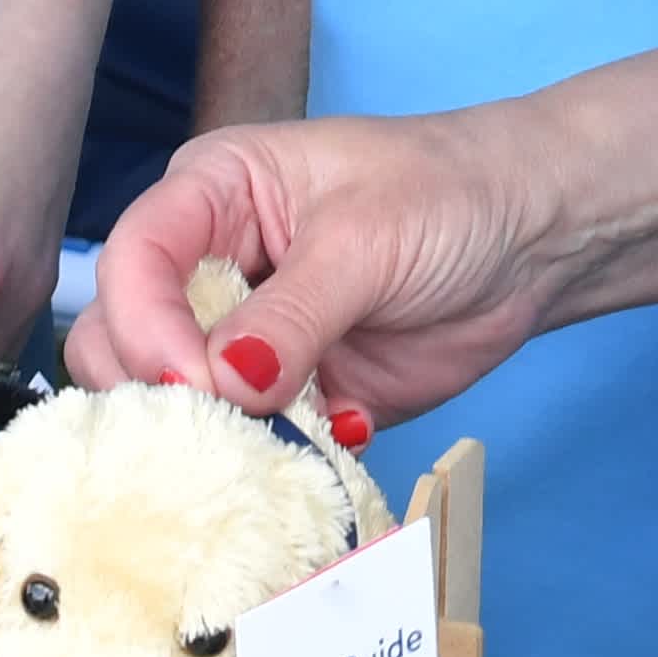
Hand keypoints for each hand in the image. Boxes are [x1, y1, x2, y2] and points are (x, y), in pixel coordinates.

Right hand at [63, 105, 562, 436]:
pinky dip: (260, 463)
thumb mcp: (366, 240)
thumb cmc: (450, 196)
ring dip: (203, 436)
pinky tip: (311, 456)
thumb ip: (291, 313)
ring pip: (170, 401)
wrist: (535, 241)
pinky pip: (242, 443)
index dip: (147, 324)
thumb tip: (223, 384)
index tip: (198, 380)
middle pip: (122, 337)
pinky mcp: (287, 398)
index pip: (132, 259)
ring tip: (265, 449)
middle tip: (221, 426)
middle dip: (155, 388)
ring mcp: (243, 338)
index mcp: (211, 193)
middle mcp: (208, 265)